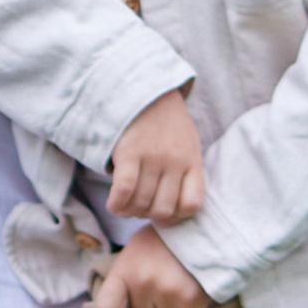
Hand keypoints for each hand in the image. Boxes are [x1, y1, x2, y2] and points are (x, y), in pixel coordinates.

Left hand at [93, 226, 214, 307]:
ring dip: (175, 306)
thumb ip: (126, 278)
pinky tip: (195, 289)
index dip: (122, 306)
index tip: (132, 299)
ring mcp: (167, 291)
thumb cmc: (167, 241)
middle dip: (154, 303)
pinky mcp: (191, 299)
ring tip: (182, 279)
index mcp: (125, 269)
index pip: (108, 306)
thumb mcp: (137, 250)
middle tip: (167, 278)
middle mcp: (143, 281)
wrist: (204, 226)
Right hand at [107, 88, 204, 225]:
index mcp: (192, 161)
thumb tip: (176, 210)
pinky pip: (124, 191)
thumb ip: (187, 172)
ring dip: (130, 212)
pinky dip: (117, 204)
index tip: (164, 215)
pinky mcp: (129, 153)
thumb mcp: (188, 143)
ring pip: (142, 203)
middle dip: (149, 216)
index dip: (176, 218)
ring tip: (126, 206)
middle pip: (163, 209)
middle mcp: (175, 161)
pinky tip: (114, 204)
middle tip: (140, 209)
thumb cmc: (166, 122)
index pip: (192, 205)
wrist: (144, 89)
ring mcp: (153, 157)